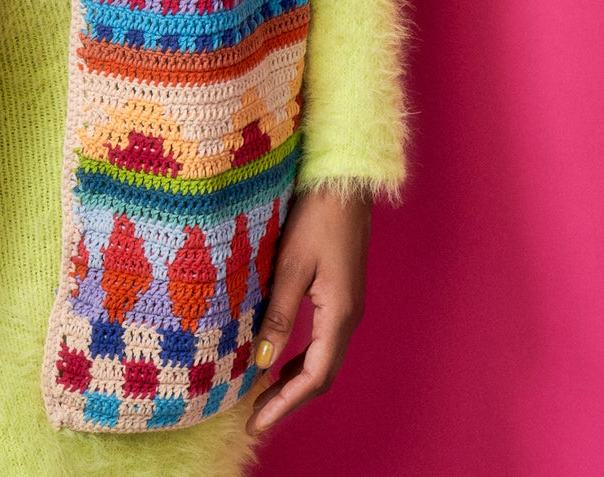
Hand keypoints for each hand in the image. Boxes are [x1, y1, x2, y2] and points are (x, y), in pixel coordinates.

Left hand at [245, 185, 371, 435]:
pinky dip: (300, 356)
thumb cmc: (317, 215)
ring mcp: (346, 304)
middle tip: (255, 415)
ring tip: (262, 394)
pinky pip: (322, 338)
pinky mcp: (339, 291)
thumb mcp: (291, 265)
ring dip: (294, 379)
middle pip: (321, 374)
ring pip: (322, 357)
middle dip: (288, 398)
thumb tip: (263, 362)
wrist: (344, 180)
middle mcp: (348, 316)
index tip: (256, 422)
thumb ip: (278, 314)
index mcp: (340, 314)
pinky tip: (279, 356)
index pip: (315, 377)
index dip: (285, 403)